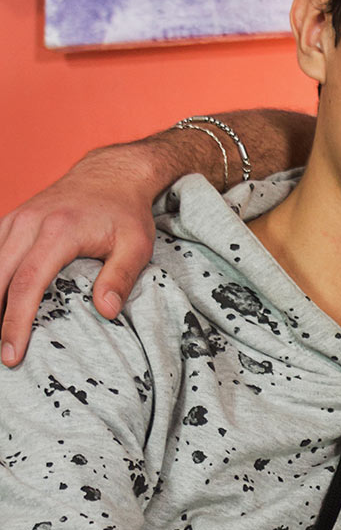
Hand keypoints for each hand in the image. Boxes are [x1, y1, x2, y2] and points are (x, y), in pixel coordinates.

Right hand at [0, 144, 166, 365]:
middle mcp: (30, 223)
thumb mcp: (137, 244)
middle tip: (2, 355)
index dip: (15, 322)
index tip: (13, 354)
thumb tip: (105, 312)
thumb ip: (121, 277)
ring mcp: (16, 219)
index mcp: (59, 231)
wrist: (112, 174)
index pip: (27, 283)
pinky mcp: (11, 220)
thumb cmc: (126, 213)